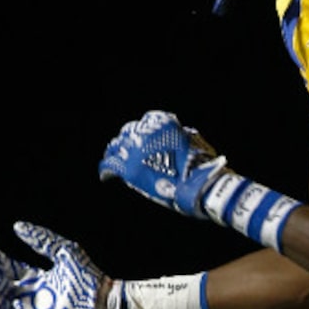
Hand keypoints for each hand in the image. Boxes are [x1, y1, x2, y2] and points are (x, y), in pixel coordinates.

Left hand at [99, 110, 227, 218]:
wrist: (198, 185)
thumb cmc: (202, 166)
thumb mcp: (193, 141)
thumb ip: (179, 135)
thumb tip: (177, 135)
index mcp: (161, 123)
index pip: (146, 122)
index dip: (144, 131)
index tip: (144, 139)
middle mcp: (145, 132)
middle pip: (129, 132)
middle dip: (129, 141)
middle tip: (127, 151)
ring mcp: (135, 150)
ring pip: (117, 147)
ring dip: (116, 153)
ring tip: (114, 160)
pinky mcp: (128, 169)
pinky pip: (110, 165)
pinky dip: (107, 169)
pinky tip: (106, 175)